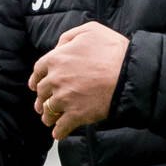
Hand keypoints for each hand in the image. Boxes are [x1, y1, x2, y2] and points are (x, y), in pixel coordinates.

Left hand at [30, 22, 128, 140]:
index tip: (35, 85)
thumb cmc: (113, 50)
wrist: (130, 74)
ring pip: (49, 111)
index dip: (36, 79)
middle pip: (42, 92)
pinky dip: (59, 132)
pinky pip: (62, 127)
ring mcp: (65, 99)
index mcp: (56, 59)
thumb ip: (69, 36)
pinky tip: (58, 134)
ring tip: (49, 120)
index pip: (39, 70)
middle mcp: (56, 80)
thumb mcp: (90, 30)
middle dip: (41, 99)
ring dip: (48, 116)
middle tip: (42, 105)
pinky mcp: (76, 115)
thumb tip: (58, 47)